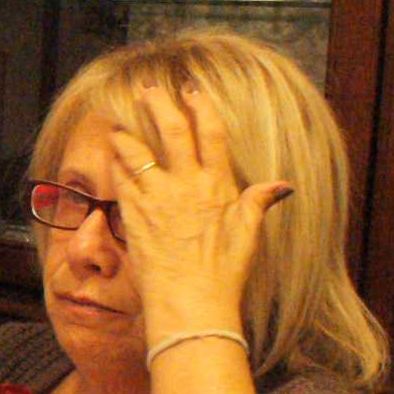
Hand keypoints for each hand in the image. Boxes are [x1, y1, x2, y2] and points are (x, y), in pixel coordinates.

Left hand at [106, 84, 293, 336]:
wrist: (191, 303)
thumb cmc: (223, 274)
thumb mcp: (249, 236)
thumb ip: (259, 202)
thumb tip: (282, 185)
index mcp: (218, 185)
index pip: (211, 133)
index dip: (202, 106)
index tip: (192, 90)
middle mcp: (186, 185)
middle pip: (171, 130)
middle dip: (157, 104)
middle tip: (147, 89)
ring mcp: (157, 198)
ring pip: (136, 151)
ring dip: (126, 133)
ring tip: (117, 123)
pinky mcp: (133, 214)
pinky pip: (120, 179)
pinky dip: (115, 165)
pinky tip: (111, 158)